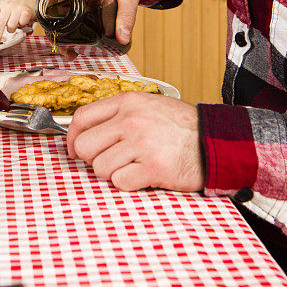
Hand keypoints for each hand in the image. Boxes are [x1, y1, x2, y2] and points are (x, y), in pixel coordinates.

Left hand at [0, 0, 38, 39]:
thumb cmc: (15, 2)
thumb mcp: (3, 5)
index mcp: (0, 3)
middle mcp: (8, 5)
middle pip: (0, 23)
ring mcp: (17, 7)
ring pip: (11, 26)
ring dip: (12, 29)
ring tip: (14, 24)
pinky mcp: (27, 11)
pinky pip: (22, 24)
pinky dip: (22, 24)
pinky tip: (22, 20)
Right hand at [42, 0, 146, 43]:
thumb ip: (126, 16)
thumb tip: (122, 38)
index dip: (43, 5)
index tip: (47, 26)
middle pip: (51, 0)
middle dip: (51, 24)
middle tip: (60, 44)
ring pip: (57, 4)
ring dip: (58, 24)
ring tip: (66, 48)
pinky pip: (66, 4)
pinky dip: (65, 19)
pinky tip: (72, 38)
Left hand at [67, 92, 204, 192]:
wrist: (215, 142)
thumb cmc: (181, 127)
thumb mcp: (149, 106)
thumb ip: (119, 114)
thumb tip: (85, 132)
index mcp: (128, 102)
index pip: (82, 117)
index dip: (71, 137)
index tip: (73, 149)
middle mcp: (131, 120)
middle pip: (84, 146)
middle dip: (92, 158)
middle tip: (109, 160)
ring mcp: (141, 143)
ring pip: (99, 168)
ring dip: (113, 172)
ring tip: (133, 166)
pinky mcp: (152, 167)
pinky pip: (119, 182)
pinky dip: (129, 184)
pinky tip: (144, 175)